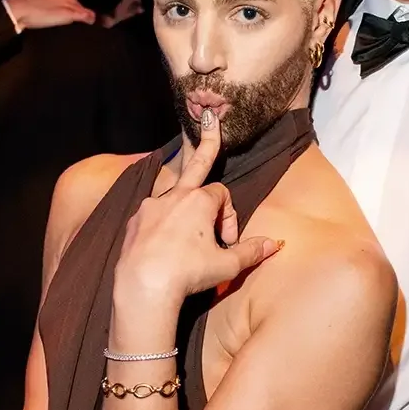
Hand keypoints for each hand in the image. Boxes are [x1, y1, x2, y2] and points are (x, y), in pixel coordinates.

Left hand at [8, 0, 95, 30]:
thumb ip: (82, 15)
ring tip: (68, 28)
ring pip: (68, 9)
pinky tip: (57, 23)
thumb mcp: (66, 15)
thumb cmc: (43, 13)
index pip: (85, 8)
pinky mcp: (45, 4)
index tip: (89, 29)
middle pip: (77, 8)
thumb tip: (95, 17)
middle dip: (79, 18)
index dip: (87, 19)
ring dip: (69, 18)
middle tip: (79, 30)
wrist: (20, 12)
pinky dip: (60, 17)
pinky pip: (59, 11)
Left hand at [114, 108, 282, 307]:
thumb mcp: (227, 265)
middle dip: (207, 144)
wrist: (144, 287)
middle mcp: (173, 196)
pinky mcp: (133, 222)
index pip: (222, 195)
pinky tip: (163, 247)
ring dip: (183, 210)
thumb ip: (251, 251)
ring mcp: (150, 207)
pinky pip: (152, 215)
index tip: (228, 242)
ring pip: (172, 199)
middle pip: (195, 166)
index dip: (229, 217)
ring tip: (185, 237)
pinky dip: (161, 224)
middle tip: (210, 122)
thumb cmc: (189, 273)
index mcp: (199, 200)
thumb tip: (275, 245)